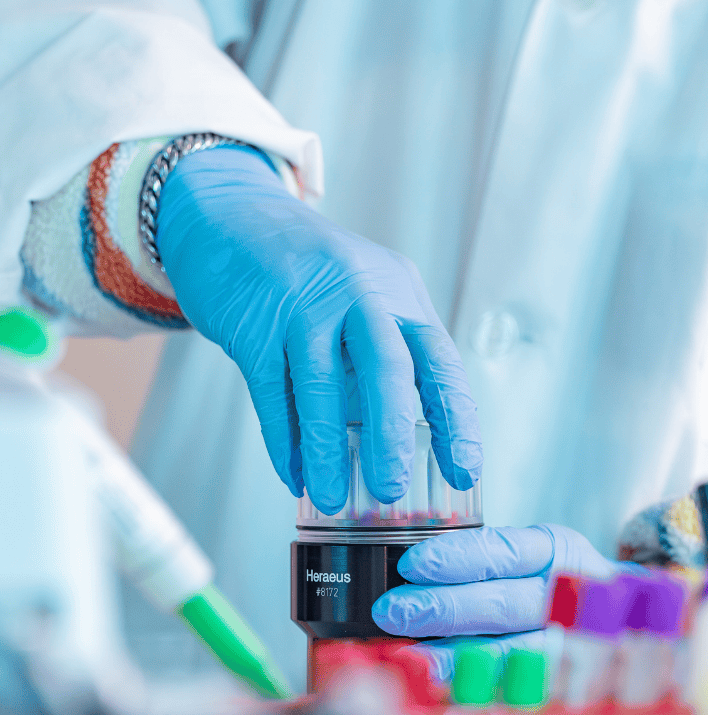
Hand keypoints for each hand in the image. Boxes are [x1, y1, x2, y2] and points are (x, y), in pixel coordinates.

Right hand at [155, 146, 481, 512]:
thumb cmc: (312, 273)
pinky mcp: (254, 322)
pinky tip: (292, 473)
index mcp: (399, 294)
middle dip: (392, 435)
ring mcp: (303, 304)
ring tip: (331, 497)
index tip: (465, 471)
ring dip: (327, 450)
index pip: (439, 363)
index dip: (456, 421)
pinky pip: (272, 391)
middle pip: (387, 368)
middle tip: (392, 489)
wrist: (234, 217)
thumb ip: (387, 357)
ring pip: (321, 386)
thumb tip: (400, 445)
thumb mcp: (367, 297)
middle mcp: (358, 293)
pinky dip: (282, 439)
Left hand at [372, 525, 630, 682]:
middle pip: (507, 603)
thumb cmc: (554, 586)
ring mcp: (577, 646)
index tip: (413, 565)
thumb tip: (411, 575)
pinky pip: (522, 692)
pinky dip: (481, 693)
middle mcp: (574, 597)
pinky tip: (446, 693)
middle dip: (445, 607)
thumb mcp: (532, 558)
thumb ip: (485, 565)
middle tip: (393, 611)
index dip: (458, 558)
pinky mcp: (569, 687)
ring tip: (410, 658)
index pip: (506, 550)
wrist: (622, 625)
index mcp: (561, 552)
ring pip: (515, 652)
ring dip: (457, 656)